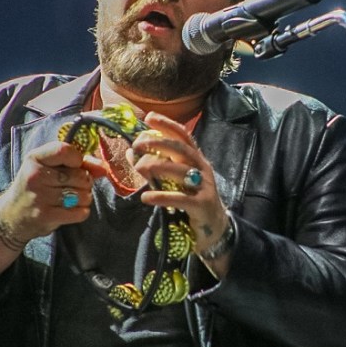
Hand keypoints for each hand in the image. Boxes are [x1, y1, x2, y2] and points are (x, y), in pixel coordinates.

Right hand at [0, 140, 106, 243]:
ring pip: (83, 195)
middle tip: (73, 186)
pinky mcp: (46, 216)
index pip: (65, 150)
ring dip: (84, 198)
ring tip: (71, 199)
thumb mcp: (49, 168)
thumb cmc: (37, 187)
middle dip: (84, 182)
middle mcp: (35, 176)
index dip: (78, 159)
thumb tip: (104, 168)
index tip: (75, 165)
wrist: (12, 216)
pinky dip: (81, 212)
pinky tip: (70, 210)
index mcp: (35, 158)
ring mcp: (40, 197)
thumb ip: (78, 163)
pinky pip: (80, 212)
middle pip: (81, 175)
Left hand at [129, 112, 229, 260]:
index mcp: (196, 160)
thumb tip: (131, 153)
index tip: (149, 117)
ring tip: (139, 167)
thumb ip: (155, 167)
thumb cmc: (191, 200)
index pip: (183, 136)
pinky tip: (145, 198)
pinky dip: (161, 196)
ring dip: (158, 167)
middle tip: (139, 143)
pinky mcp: (202, 205)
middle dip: (159, 143)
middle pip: (182, 149)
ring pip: (181, 171)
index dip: (168, 125)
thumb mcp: (174, 181)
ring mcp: (204, 186)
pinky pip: (180, 198)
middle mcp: (203, 169)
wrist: (214, 228)